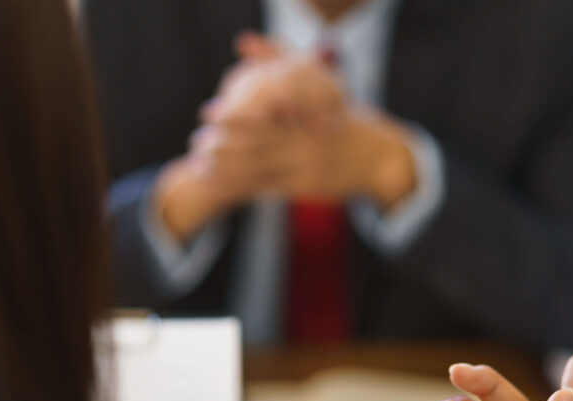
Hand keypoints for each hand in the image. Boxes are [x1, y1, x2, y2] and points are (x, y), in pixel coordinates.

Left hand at [154, 34, 348, 241]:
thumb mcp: (320, 81)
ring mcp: (305, 166)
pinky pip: (265, 187)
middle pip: (257, 144)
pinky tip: (217, 184)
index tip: (206, 113)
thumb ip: (279, 58)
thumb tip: (241, 40)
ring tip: (198, 165)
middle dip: (223, 145)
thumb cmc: (341, 116)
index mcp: (307, 113)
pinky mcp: (304, 187)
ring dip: (226, 169)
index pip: (264, 115)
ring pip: (258, 169)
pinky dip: (239, 186)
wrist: (376, 158)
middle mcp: (306, 140)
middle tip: (195, 141)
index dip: (233, 115)